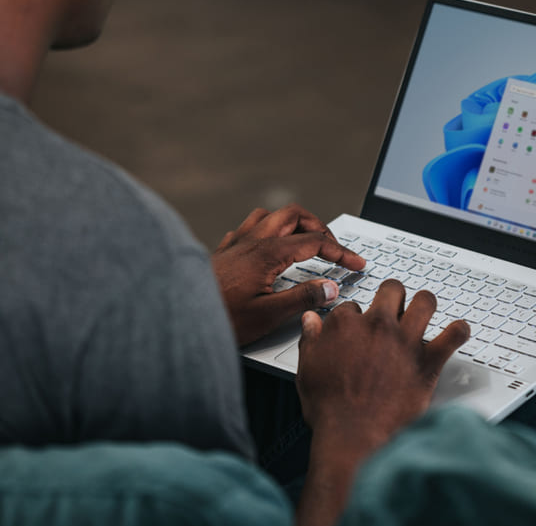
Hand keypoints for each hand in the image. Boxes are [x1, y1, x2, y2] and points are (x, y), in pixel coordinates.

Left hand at [211, 205, 364, 345]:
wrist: (179, 318)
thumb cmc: (219, 319)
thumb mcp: (268, 315)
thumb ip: (303, 298)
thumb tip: (330, 288)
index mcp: (268, 252)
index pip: (315, 241)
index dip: (341, 252)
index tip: (356, 263)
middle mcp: (252, 240)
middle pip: (294, 215)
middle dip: (319, 226)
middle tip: (333, 247)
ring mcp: (236, 243)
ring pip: (270, 215)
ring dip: (292, 223)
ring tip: (305, 240)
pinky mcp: (223, 251)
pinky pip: (248, 227)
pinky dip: (267, 231)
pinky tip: (268, 247)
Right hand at [294, 280, 468, 525]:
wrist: (354, 436)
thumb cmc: (330, 408)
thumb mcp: (307, 369)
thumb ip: (311, 340)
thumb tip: (311, 321)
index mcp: (346, 325)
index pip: (353, 306)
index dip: (356, 318)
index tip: (358, 329)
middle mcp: (378, 326)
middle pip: (392, 291)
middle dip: (392, 296)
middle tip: (394, 308)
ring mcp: (405, 341)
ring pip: (425, 302)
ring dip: (426, 304)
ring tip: (425, 311)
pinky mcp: (428, 361)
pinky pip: (453, 336)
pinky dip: (459, 332)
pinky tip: (457, 332)